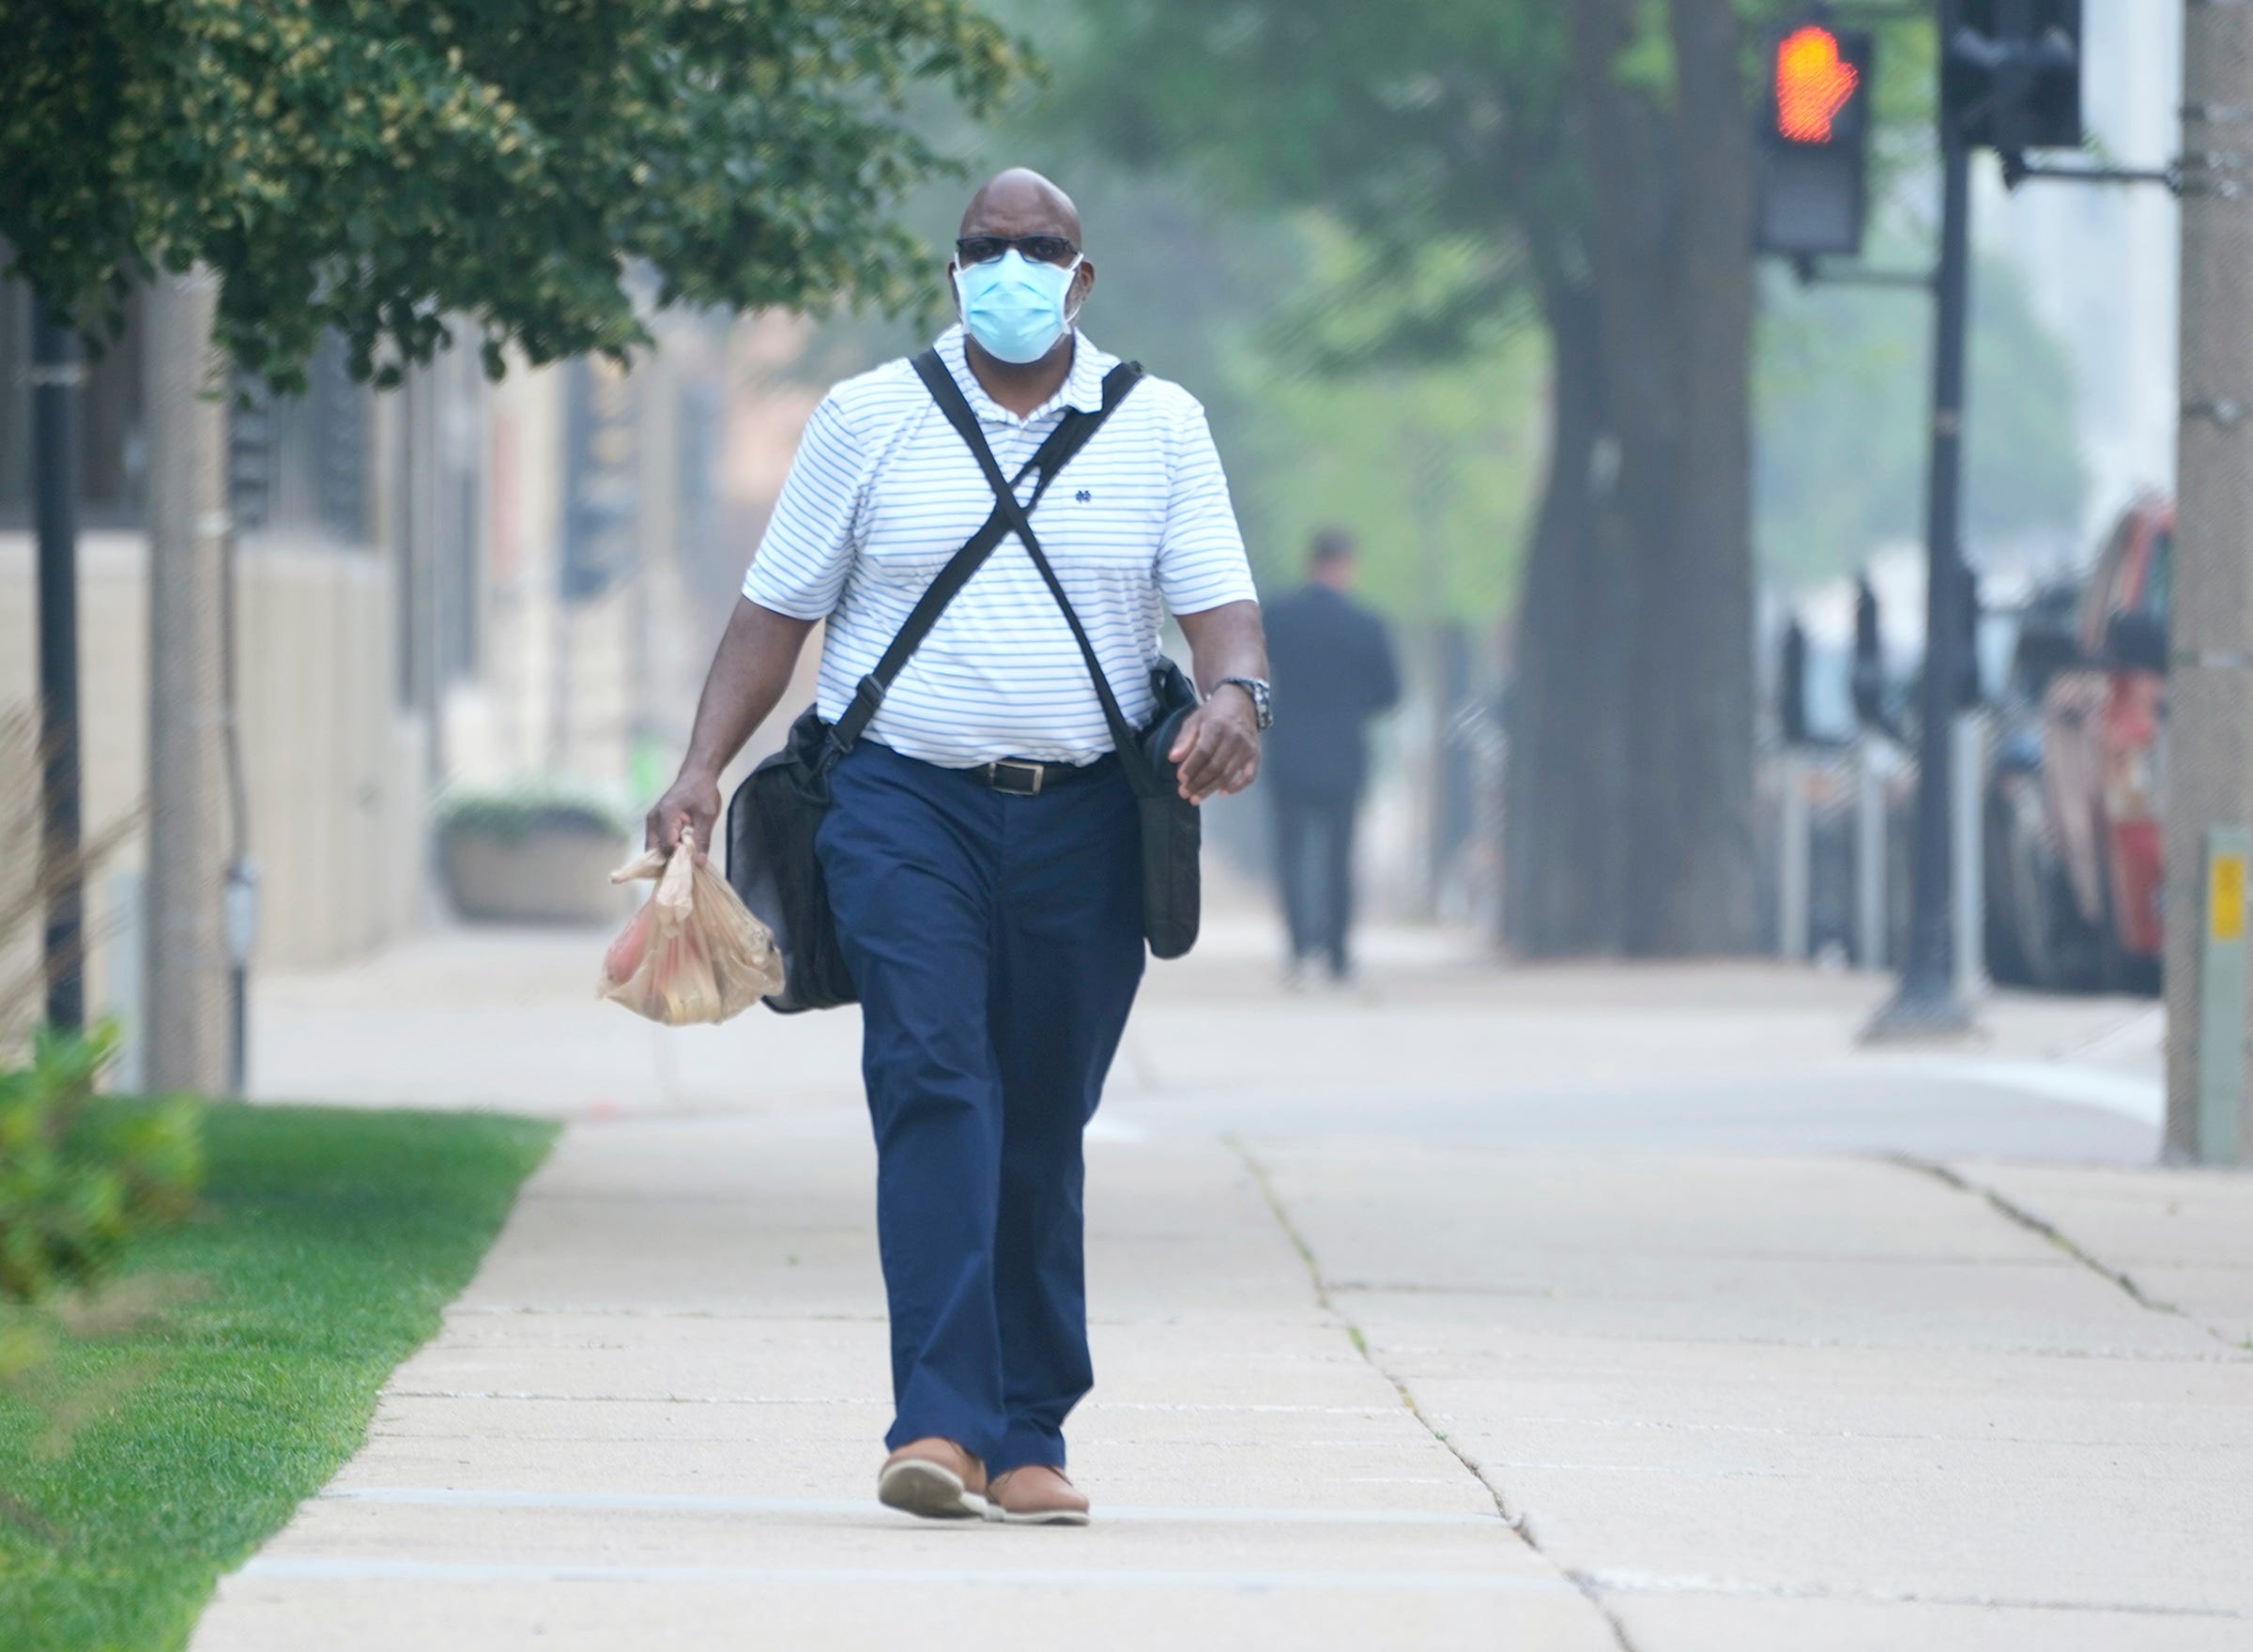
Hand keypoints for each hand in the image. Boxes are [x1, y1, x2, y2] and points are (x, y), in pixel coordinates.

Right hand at [646, 767, 721, 860]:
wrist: (696, 775)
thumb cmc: (702, 792)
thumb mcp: (707, 816)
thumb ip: (703, 840)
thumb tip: (700, 863)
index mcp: (666, 815)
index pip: (667, 846)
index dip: (678, 858)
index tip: (692, 864)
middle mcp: (653, 819)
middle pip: (655, 850)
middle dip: (668, 861)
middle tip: (686, 867)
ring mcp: (652, 821)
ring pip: (654, 848)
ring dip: (666, 857)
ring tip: (684, 861)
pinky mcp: (654, 823)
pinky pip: (656, 842)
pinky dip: (665, 850)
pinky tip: (679, 853)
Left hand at [1168, 686, 1260, 804]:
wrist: (1241, 703)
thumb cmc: (1213, 714)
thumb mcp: (1195, 720)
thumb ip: (1184, 739)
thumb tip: (1173, 758)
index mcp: (1217, 726)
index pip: (1203, 751)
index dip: (1191, 766)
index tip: (1180, 778)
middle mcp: (1235, 738)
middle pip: (1215, 766)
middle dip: (1198, 782)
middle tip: (1184, 793)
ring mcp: (1247, 748)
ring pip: (1228, 774)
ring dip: (1211, 788)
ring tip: (1195, 798)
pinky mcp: (1256, 755)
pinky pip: (1249, 776)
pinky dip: (1237, 787)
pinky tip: (1223, 793)